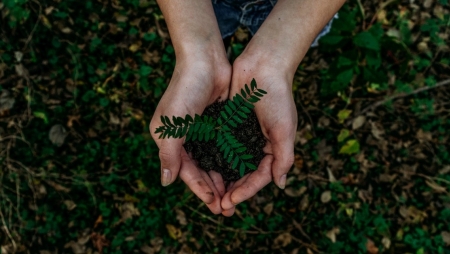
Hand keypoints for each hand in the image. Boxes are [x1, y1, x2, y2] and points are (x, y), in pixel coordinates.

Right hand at [149, 54, 230, 213]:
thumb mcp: (172, 125)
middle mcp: (184, 138)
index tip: (214, 205)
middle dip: (213, 189)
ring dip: (222, 179)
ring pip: (213, 162)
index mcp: (169, 139)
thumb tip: (166, 183)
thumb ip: (169, 154)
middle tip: (227, 208)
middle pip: (200, 170)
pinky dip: (230, 161)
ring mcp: (201, 131)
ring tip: (235, 196)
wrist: (205, 60)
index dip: (199, 189)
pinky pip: (223, 148)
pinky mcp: (216, 123)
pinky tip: (240, 173)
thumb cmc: (185, 90)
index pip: (185, 171)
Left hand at [220, 54, 296, 215]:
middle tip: (218, 207)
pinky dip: (213, 158)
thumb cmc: (277, 97)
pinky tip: (202, 169)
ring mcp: (241, 135)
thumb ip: (284, 157)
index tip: (230, 202)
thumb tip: (280, 185)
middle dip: (232, 191)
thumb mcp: (285, 129)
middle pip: (243, 174)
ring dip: (220, 179)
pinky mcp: (228, 124)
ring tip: (209, 194)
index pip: (259, 177)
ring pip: (229, 163)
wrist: (263, 65)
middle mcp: (256, 145)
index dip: (246, 191)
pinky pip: (219, 146)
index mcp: (272, 148)